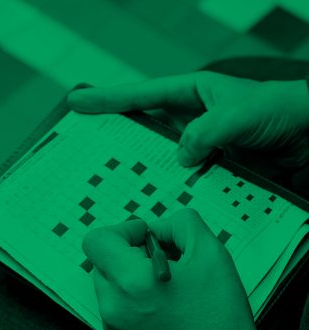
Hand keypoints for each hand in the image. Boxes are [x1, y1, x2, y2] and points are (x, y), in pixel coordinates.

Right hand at [68, 72, 308, 173]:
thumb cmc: (285, 111)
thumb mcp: (244, 112)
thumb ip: (208, 130)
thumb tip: (181, 157)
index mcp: (194, 95)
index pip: (143, 96)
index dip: (109, 100)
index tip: (78, 102)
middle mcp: (193, 121)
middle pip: (144, 128)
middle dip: (116, 135)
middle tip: (88, 146)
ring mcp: (201, 148)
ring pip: (162, 158)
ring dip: (143, 170)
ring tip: (115, 181)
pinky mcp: (213, 169)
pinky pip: (184, 179)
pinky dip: (171, 188)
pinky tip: (157, 200)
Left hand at [82, 210, 259, 329]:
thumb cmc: (218, 318)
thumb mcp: (209, 252)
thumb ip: (181, 223)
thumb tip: (159, 227)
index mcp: (131, 282)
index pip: (97, 240)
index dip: (123, 229)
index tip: (145, 234)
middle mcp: (114, 304)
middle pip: (102, 257)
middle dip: (130, 247)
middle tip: (159, 253)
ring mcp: (114, 322)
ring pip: (109, 276)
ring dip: (130, 267)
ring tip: (163, 276)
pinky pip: (114, 297)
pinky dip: (131, 287)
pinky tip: (159, 293)